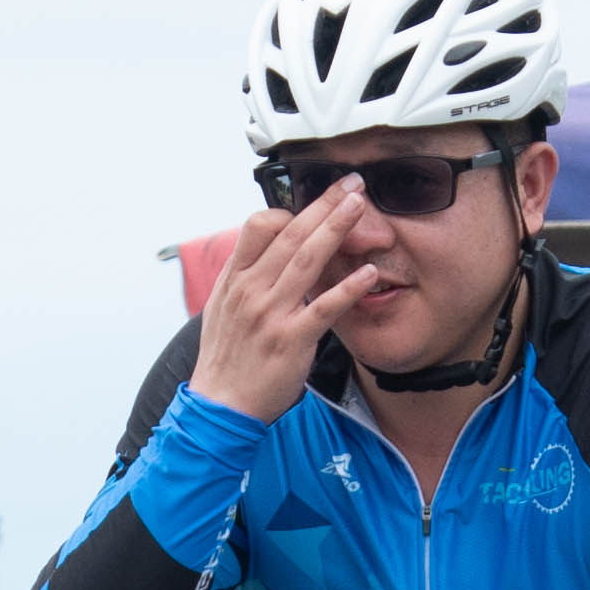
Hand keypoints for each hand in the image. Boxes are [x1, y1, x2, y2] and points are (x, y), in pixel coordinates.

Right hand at [190, 186, 407, 422]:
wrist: (220, 405)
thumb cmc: (227, 357)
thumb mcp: (222, 307)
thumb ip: (244, 276)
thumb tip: (264, 249)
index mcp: (235, 279)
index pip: (259, 226)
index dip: (291, 210)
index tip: (317, 203)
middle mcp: (251, 290)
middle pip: (290, 234)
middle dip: (323, 204)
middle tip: (352, 184)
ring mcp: (271, 314)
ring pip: (306, 260)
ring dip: (336, 229)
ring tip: (360, 207)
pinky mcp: (291, 340)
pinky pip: (324, 308)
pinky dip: (347, 287)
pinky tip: (369, 272)